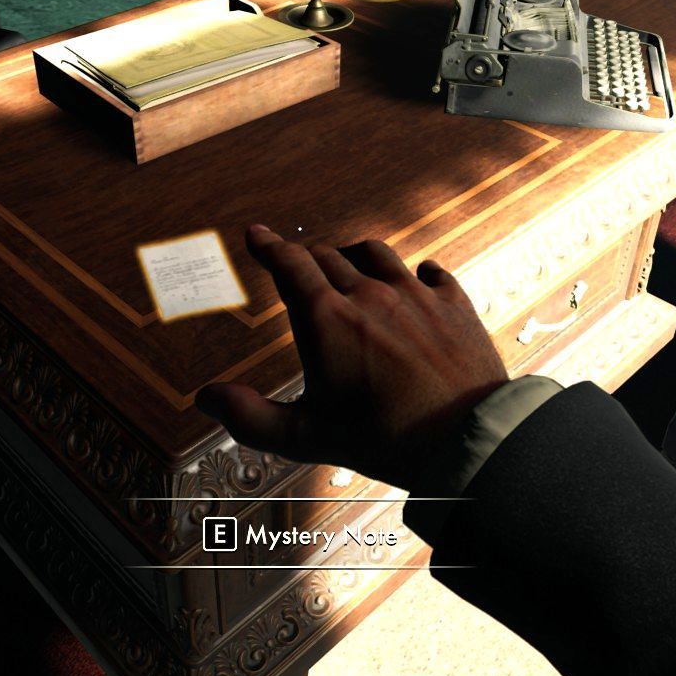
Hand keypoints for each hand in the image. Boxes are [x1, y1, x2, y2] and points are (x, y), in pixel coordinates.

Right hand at [195, 225, 508, 488]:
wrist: (466, 439)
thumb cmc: (385, 439)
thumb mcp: (307, 436)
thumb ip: (252, 418)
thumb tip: (209, 398)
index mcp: (327, 319)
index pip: (290, 265)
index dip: (269, 247)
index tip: (257, 235)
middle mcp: (369, 294)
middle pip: (328, 257)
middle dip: (307, 258)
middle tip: (299, 266)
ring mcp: (415, 294)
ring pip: (376, 253)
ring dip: (354, 256)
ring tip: (349, 266)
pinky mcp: (453, 303)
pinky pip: (429, 271)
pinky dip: (414, 274)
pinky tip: (415, 282)